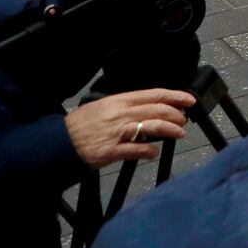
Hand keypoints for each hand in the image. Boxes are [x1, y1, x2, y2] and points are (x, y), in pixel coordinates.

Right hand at [65, 88, 195, 168]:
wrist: (58, 142)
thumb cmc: (82, 124)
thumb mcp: (104, 107)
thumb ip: (126, 107)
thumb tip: (150, 109)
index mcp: (119, 100)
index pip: (153, 95)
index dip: (175, 96)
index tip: (189, 100)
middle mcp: (120, 114)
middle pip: (156, 110)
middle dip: (175, 115)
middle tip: (184, 120)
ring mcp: (116, 132)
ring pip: (150, 127)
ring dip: (169, 130)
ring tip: (179, 133)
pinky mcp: (110, 151)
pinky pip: (135, 150)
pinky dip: (148, 151)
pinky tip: (155, 153)